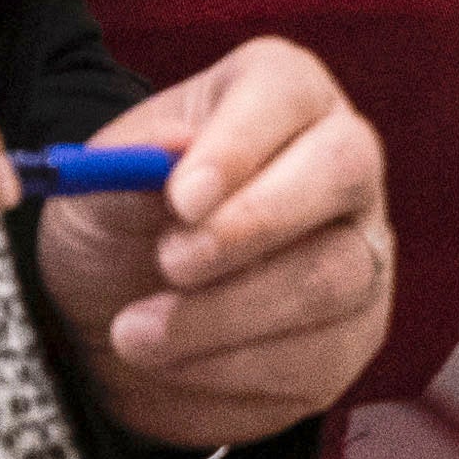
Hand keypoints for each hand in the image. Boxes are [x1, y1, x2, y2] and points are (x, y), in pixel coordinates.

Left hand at [30, 38, 391, 455]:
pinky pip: (320, 352)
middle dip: (255, 223)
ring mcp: (360, 245)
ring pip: (333, 275)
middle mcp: (338, 156)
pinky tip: (172, 364)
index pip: (283, 91)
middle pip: (343, 168)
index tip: (182, 198)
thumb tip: (169, 146)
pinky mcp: (355, 330)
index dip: (239, 142)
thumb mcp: (97, 192)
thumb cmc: (118, 226)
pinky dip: (232, 367)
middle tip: (172, 263)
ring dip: (225, 313)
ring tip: (135, 331)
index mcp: (278, 91)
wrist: (119, 319)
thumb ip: (128, 170)